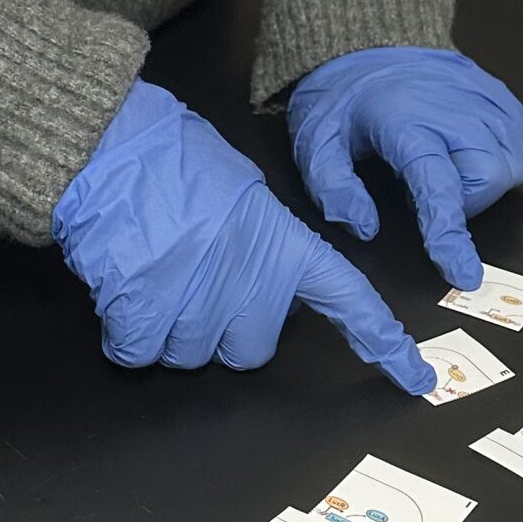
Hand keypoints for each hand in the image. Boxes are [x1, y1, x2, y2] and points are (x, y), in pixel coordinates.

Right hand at [54, 80, 431, 392]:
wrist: (107, 144)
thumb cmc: (170, 160)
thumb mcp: (240, 191)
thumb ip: (263, 244)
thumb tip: (264, 280)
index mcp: (282, 242)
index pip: (346, 297)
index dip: (381, 341)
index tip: (415, 377)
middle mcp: (251, 276)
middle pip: (250, 352)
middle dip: (220, 329)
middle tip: (192, 278)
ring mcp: (199, 297)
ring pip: (189, 356)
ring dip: (166, 327)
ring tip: (151, 269)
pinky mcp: (145, 310)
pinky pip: (138, 352)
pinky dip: (125, 331)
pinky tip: (121, 285)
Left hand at [287, 47, 522, 291]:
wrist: (366, 41)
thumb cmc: (342, 99)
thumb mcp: (316, 145)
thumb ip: (334, 189)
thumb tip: (364, 227)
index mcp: (404, 124)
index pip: (438, 187)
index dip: (452, 235)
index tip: (465, 274)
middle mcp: (451, 108)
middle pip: (491, 175)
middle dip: (471, 200)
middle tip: (435, 188)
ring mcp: (480, 96)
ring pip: (515, 160)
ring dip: (489, 179)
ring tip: (452, 168)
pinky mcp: (497, 91)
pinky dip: (506, 156)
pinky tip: (474, 152)